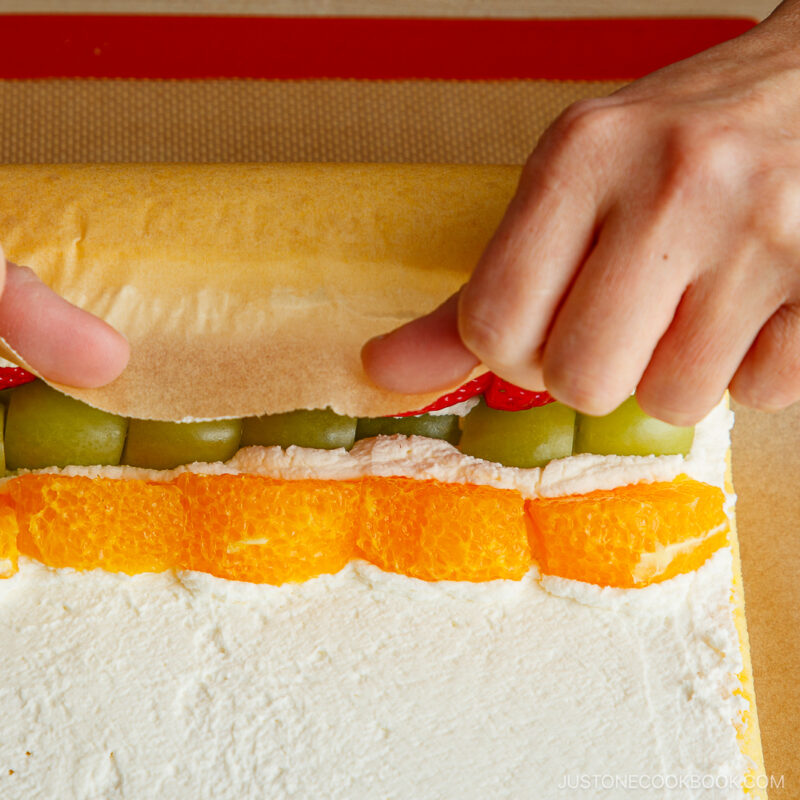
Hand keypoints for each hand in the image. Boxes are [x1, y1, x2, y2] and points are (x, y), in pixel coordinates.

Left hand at [363, 3, 799, 423]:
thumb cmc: (686, 140)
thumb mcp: (575, 182)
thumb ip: (486, 283)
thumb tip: (383, 370)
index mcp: (584, 152)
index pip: (494, 326)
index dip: (515, 352)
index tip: (550, 323)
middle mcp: (672, 182)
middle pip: (578, 378)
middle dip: (598, 369)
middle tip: (631, 316)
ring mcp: (764, 228)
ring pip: (672, 399)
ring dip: (679, 372)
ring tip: (703, 301)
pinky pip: (764, 394)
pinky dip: (757, 368)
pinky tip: (762, 302)